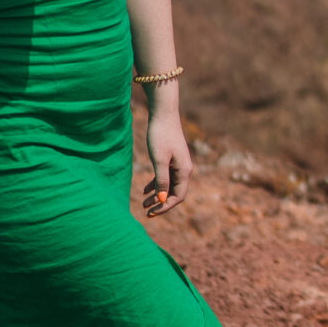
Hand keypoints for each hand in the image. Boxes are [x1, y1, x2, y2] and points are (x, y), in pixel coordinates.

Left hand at [142, 95, 191, 218]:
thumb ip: (161, 180)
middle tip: (146, 211)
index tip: (152, 213)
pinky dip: (156, 185)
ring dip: (157, 196)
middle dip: (160, 203)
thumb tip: (162, 200)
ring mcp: (178, 164)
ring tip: (143, 204)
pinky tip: (145, 190)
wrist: (163, 113)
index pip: (178, 196)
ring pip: (169, 186)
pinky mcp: (171, 159)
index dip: (165, 206)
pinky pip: (165, 177)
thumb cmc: (161, 135)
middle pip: (174, 193)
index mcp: (184, 171)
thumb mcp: (159, 160)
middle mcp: (184, 169)